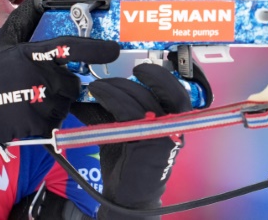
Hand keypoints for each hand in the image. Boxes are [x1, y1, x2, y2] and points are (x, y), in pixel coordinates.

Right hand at [0, 0, 120, 171]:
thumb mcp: (4, 40)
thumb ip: (26, 18)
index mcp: (35, 54)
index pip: (75, 48)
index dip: (98, 49)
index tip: (112, 49)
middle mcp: (42, 77)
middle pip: (73, 82)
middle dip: (63, 83)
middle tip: (39, 84)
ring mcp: (42, 103)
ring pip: (65, 103)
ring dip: (55, 102)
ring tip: (30, 99)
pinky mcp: (38, 125)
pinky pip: (56, 122)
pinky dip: (47, 120)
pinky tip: (27, 112)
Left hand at [72, 63, 199, 219]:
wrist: (126, 198)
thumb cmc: (127, 163)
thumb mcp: (123, 129)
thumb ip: (113, 110)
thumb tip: (89, 92)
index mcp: (173, 124)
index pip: (178, 94)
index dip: (163, 78)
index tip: (142, 69)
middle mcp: (174, 130)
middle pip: (166, 92)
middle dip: (142, 77)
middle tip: (120, 73)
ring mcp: (164, 138)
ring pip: (145, 100)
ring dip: (118, 88)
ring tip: (97, 86)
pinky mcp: (149, 145)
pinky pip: (131, 114)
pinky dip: (112, 100)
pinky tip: (97, 97)